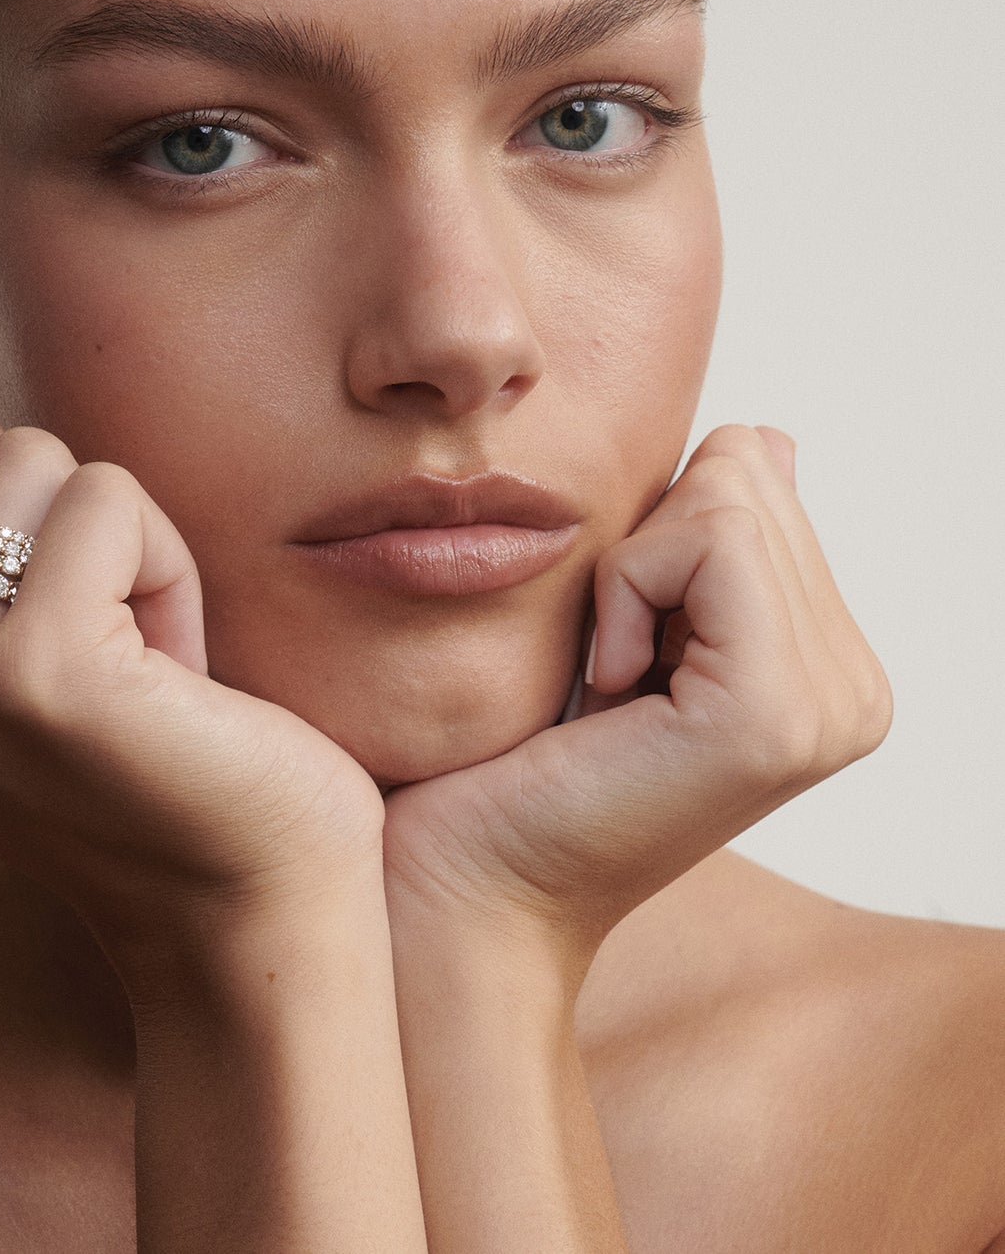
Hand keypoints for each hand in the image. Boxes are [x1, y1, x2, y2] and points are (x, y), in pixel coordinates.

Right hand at [0, 367, 385, 966]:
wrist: (234, 899)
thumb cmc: (125, 755)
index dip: (13, 522)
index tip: (43, 636)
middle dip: (60, 523)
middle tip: (96, 648)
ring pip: (42, 460)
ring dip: (120, 552)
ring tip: (133, 671)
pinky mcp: (37, 674)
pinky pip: (109, 499)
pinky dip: (166, 570)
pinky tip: (171, 677)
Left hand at [382, 424, 892, 962]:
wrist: (470, 882)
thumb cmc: (513, 758)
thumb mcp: (620, 620)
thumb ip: (704, 540)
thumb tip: (763, 440)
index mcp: (825, 665)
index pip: (756, 484)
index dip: (650, 536)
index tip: (616, 645)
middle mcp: (851, 689)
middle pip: (748, 479)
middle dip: (645, 547)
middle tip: (609, 663)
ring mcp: (831, 706)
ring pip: (730, 499)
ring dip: (629, 573)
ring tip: (610, 679)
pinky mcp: (776, 712)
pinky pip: (711, 542)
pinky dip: (627, 591)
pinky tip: (610, 685)